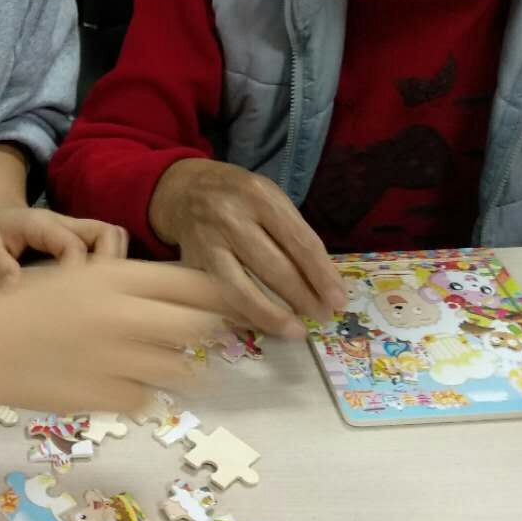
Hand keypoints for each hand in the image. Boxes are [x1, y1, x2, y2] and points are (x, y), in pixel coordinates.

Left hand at [0, 205, 127, 287]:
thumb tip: (17, 288)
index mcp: (43, 224)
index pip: (74, 246)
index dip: (76, 272)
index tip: (65, 300)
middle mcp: (67, 224)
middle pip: (108, 233)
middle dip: (111, 263)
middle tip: (96, 294)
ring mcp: (77, 230)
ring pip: (113, 237)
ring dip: (114, 262)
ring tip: (100, 292)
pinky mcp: (80, 239)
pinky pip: (106, 247)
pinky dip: (109, 264)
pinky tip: (94, 289)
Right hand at [0, 261, 232, 412]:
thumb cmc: (30, 305)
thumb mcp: (81, 276)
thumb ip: (132, 286)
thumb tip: (186, 301)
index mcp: (118, 277)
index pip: (192, 283)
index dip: (217, 295)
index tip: (226, 303)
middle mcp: (125, 314)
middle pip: (197, 326)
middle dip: (204, 333)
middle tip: (200, 338)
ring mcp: (117, 358)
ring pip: (179, 368)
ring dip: (178, 368)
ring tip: (163, 364)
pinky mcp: (106, 396)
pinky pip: (147, 398)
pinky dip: (143, 393)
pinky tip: (124, 384)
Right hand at [148, 158, 345, 335]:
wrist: (183, 190)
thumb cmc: (238, 196)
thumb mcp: (269, 199)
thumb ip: (293, 234)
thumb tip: (323, 283)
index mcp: (259, 196)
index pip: (298, 241)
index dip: (321, 275)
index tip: (339, 300)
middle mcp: (230, 218)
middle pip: (273, 267)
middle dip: (303, 298)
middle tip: (323, 317)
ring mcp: (207, 243)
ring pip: (241, 289)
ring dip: (272, 316)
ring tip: (296, 331)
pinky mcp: (190, 264)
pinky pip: (219, 297)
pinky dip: (243, 315)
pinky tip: (264, 324)